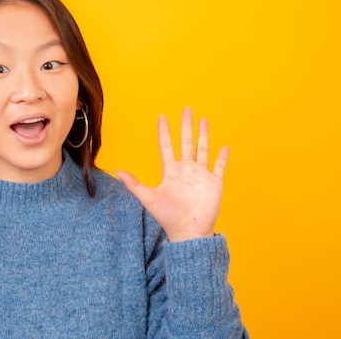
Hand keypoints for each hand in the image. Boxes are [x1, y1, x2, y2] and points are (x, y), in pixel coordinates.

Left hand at [116, 107, 228, 241]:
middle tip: (186, 108)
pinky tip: (224, 146)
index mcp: (171, 171)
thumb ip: (134, 184)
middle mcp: (186, 170)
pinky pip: (219, 166)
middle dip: (186, 125)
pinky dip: (222, 157)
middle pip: (186, 142)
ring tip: (203, 120)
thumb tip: (117, 171)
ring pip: (203, 149)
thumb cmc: (168, 217)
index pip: (166, 145)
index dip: (164, 131)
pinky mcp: (214, 183)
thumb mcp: (149, 198)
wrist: (188, 232)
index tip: (162, 116)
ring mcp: (201, 175)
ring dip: (204, 135)